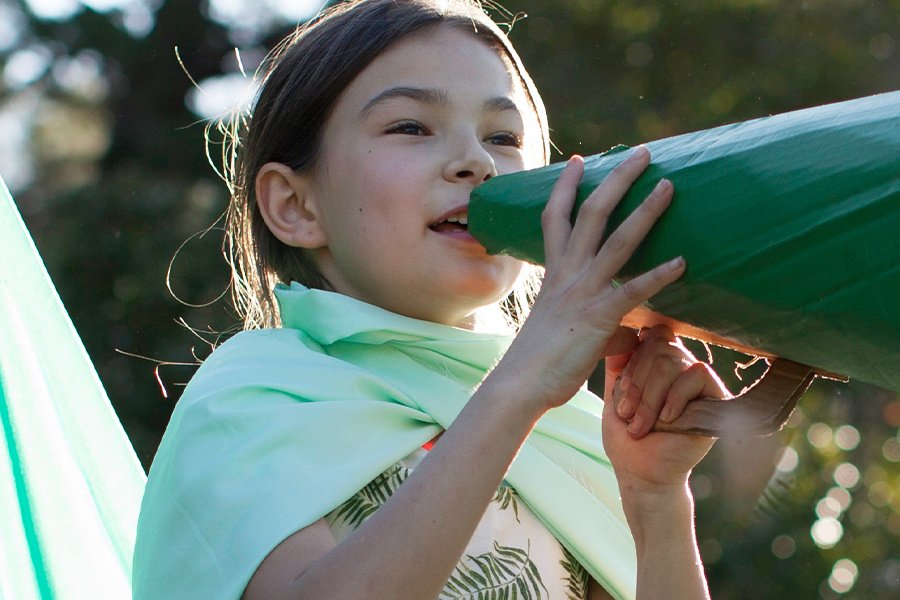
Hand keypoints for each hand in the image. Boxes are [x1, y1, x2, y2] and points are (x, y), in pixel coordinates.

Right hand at [496, 148, 685, 413]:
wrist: (519, 386)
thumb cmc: (536, 360)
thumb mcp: (552, 322)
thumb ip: (573, 307)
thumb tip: (593, 312)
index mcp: (553, 273)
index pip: (555, 217)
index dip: (566, 186)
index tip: (578, 160)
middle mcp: (566, 275)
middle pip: (590, 213)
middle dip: (616, 179)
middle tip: (641, 152)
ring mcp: (582, 293)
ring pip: (616, 241)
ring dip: (644, 211)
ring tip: (668, 185)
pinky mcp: (597, 317)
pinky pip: (631, 290)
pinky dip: (657, 275)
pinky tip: (682, 262)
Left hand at [601, 325, 726, 490]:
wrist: (642, 474)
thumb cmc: (627, 439)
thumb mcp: (613, 397)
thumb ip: (617, 366)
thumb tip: (624, 333)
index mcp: (656, 363)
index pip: (649, 335)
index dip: (632, 360)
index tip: (619, 393)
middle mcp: (680, 366)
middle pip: (658, 345)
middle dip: (637, 382)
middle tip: (626, 414)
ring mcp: (698, 381)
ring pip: (671, 361)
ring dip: (650, 396)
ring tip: (641, 424)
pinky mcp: (716, 397)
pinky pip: (697, 374)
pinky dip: (675, 396)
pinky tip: (667, 419)